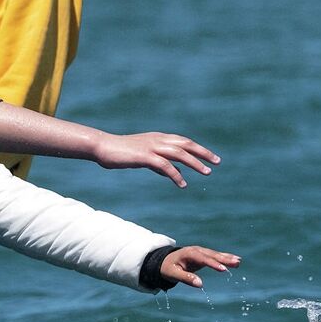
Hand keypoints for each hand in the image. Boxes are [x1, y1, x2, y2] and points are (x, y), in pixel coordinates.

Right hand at [91, 132, 219, 187]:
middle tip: (217, 162)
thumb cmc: (121, 153)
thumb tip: (173, 173)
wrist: (103, 147)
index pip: (184, 142)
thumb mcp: (143, 158)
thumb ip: (159, 164)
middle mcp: (158, 140)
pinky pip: (165, 165)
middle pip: (186, 144)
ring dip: (195, 163)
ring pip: (179, 153)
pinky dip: (176, 174)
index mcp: (159, 138)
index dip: (198, 149)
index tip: (211, 157)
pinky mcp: (145, 156)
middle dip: (203, 153)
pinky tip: (182, 183)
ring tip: (207, 173)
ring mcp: (152, 147)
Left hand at [161, 246, 241, 287]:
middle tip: (236, 263)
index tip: (223, 269)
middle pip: (213, 255)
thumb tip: (200, 285)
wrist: (165, 260)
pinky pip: (216, 256)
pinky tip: (236, 260)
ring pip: (216, 254)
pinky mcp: (204, 255)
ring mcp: (201, 251)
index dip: (213, 264)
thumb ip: (186, 278)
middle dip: (225, 259)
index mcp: (189, 254)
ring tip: (239, 262)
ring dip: (228, 258)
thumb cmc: (168, 268)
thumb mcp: (173, 274)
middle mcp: (197, 250)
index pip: (203, 259)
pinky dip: (226, 257)